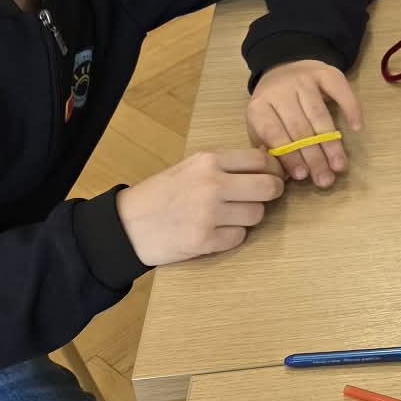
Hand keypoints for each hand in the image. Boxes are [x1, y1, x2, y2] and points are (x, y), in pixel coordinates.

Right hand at [115, 148, 286, 267]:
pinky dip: (232, 236)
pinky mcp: (205, 240)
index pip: (262, 161)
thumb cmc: (161, 194)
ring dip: (248, 217)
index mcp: (209, 160)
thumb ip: (226, 165)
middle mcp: (212, 184)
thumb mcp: (191, 167)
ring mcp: (209, 214)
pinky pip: (240, 237)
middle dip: (270, 193)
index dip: (274, 170)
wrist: (127, 225)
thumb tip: (268, 163)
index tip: (273, 176)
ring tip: (227, 216)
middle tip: (260, 198)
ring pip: (257, 214)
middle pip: (268, 187)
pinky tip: (215, 231)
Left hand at [248, 59, 362, 186]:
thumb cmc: (273, 106)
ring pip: (319, 115)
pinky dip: (351, 109)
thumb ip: (269, 150)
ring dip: (331, 143)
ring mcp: (304, 80)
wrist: (283, 66)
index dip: (289, 156)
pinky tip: (357, 128)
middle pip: (299, 128)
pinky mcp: (325, 72)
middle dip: (314, 157)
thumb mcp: (260, 127)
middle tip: (325, 179)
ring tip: (339, 165)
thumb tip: (283, 177)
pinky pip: (341, 91)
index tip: (302, 176)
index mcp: (259, 107)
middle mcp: (280, 91)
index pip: (275, 134)